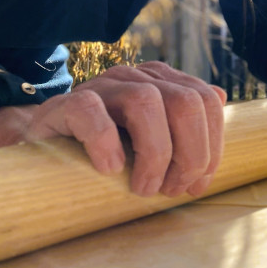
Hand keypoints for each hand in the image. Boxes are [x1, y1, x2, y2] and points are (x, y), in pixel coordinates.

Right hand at [0, 61, 225, 197]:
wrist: (45, 149)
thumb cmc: (108, 148)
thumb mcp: (151, 137)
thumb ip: (185, 121)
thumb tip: (221, 97)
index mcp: (162, 81)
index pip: (206, 100)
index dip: (211, 145)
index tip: (197, 184)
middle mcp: (136, 77)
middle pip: (185, 101)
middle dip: (190, 153)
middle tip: (171, 190)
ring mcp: (101, 87)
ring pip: (146, 103)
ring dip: (154, 154)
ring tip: (142, 188)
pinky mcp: (66, 104)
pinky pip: (90, 111)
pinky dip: (105, 143)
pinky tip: (109, 170)